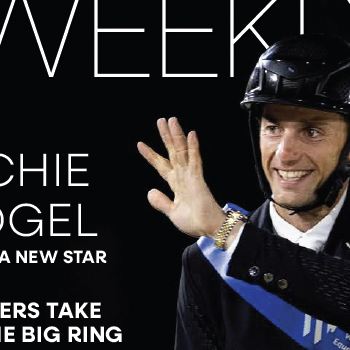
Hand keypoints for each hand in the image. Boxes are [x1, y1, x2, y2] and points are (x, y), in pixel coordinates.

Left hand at [137, 118, 226, 237]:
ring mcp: (191, 176)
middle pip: (172, 152)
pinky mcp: (198, 179)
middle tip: (161, 120)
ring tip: (171, 121)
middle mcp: (183, 177)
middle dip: (166, 137)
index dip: (151, 156)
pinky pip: (195, 160)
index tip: (140, 144)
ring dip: (177, 136)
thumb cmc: (195, 222)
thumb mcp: (173, 213)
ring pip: (182, 152)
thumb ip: (161, 202)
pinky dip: (193, 148)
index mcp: (176, 184)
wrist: (209, 229)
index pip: (161, 166)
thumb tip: (150, 192)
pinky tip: (191, 135)